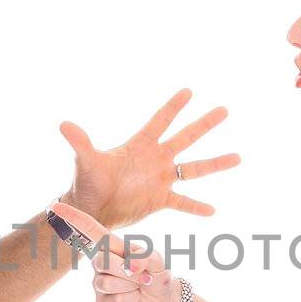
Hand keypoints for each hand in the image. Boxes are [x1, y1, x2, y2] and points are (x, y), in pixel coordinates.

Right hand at [48, 201, 182, 301]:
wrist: (162, 301)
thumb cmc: (156, 274)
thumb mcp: (158, 259)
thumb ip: (145, 257)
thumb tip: (130, 266)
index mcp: (112, 245)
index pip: (90, 229)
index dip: (73, 218)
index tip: (54, 207)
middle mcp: (101, 261)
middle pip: (102, 261)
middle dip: (127, 270)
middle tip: (143, 275)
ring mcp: (99, 282)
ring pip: (106, 283)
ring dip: (130, 286)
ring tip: (139, 286)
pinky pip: (112, 301)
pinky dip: (129, 300)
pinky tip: (134, 297)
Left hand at [58, 87, 238, 230]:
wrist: (90, 210)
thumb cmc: (87, 184)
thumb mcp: (86, 162)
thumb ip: (80, 143)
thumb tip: (63, 125)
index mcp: (140, 146)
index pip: (160, 121)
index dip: (174, 106)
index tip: (189, 90)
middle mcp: (155, 160)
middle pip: (186, 137)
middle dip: (205, 124)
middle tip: (225, 110)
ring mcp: (160, 180)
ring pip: (194, 169)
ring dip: (215, 164)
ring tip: (238, 157)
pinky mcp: (160, 200)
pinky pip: (184, 202)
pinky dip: (197, 207)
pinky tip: (213, 210)